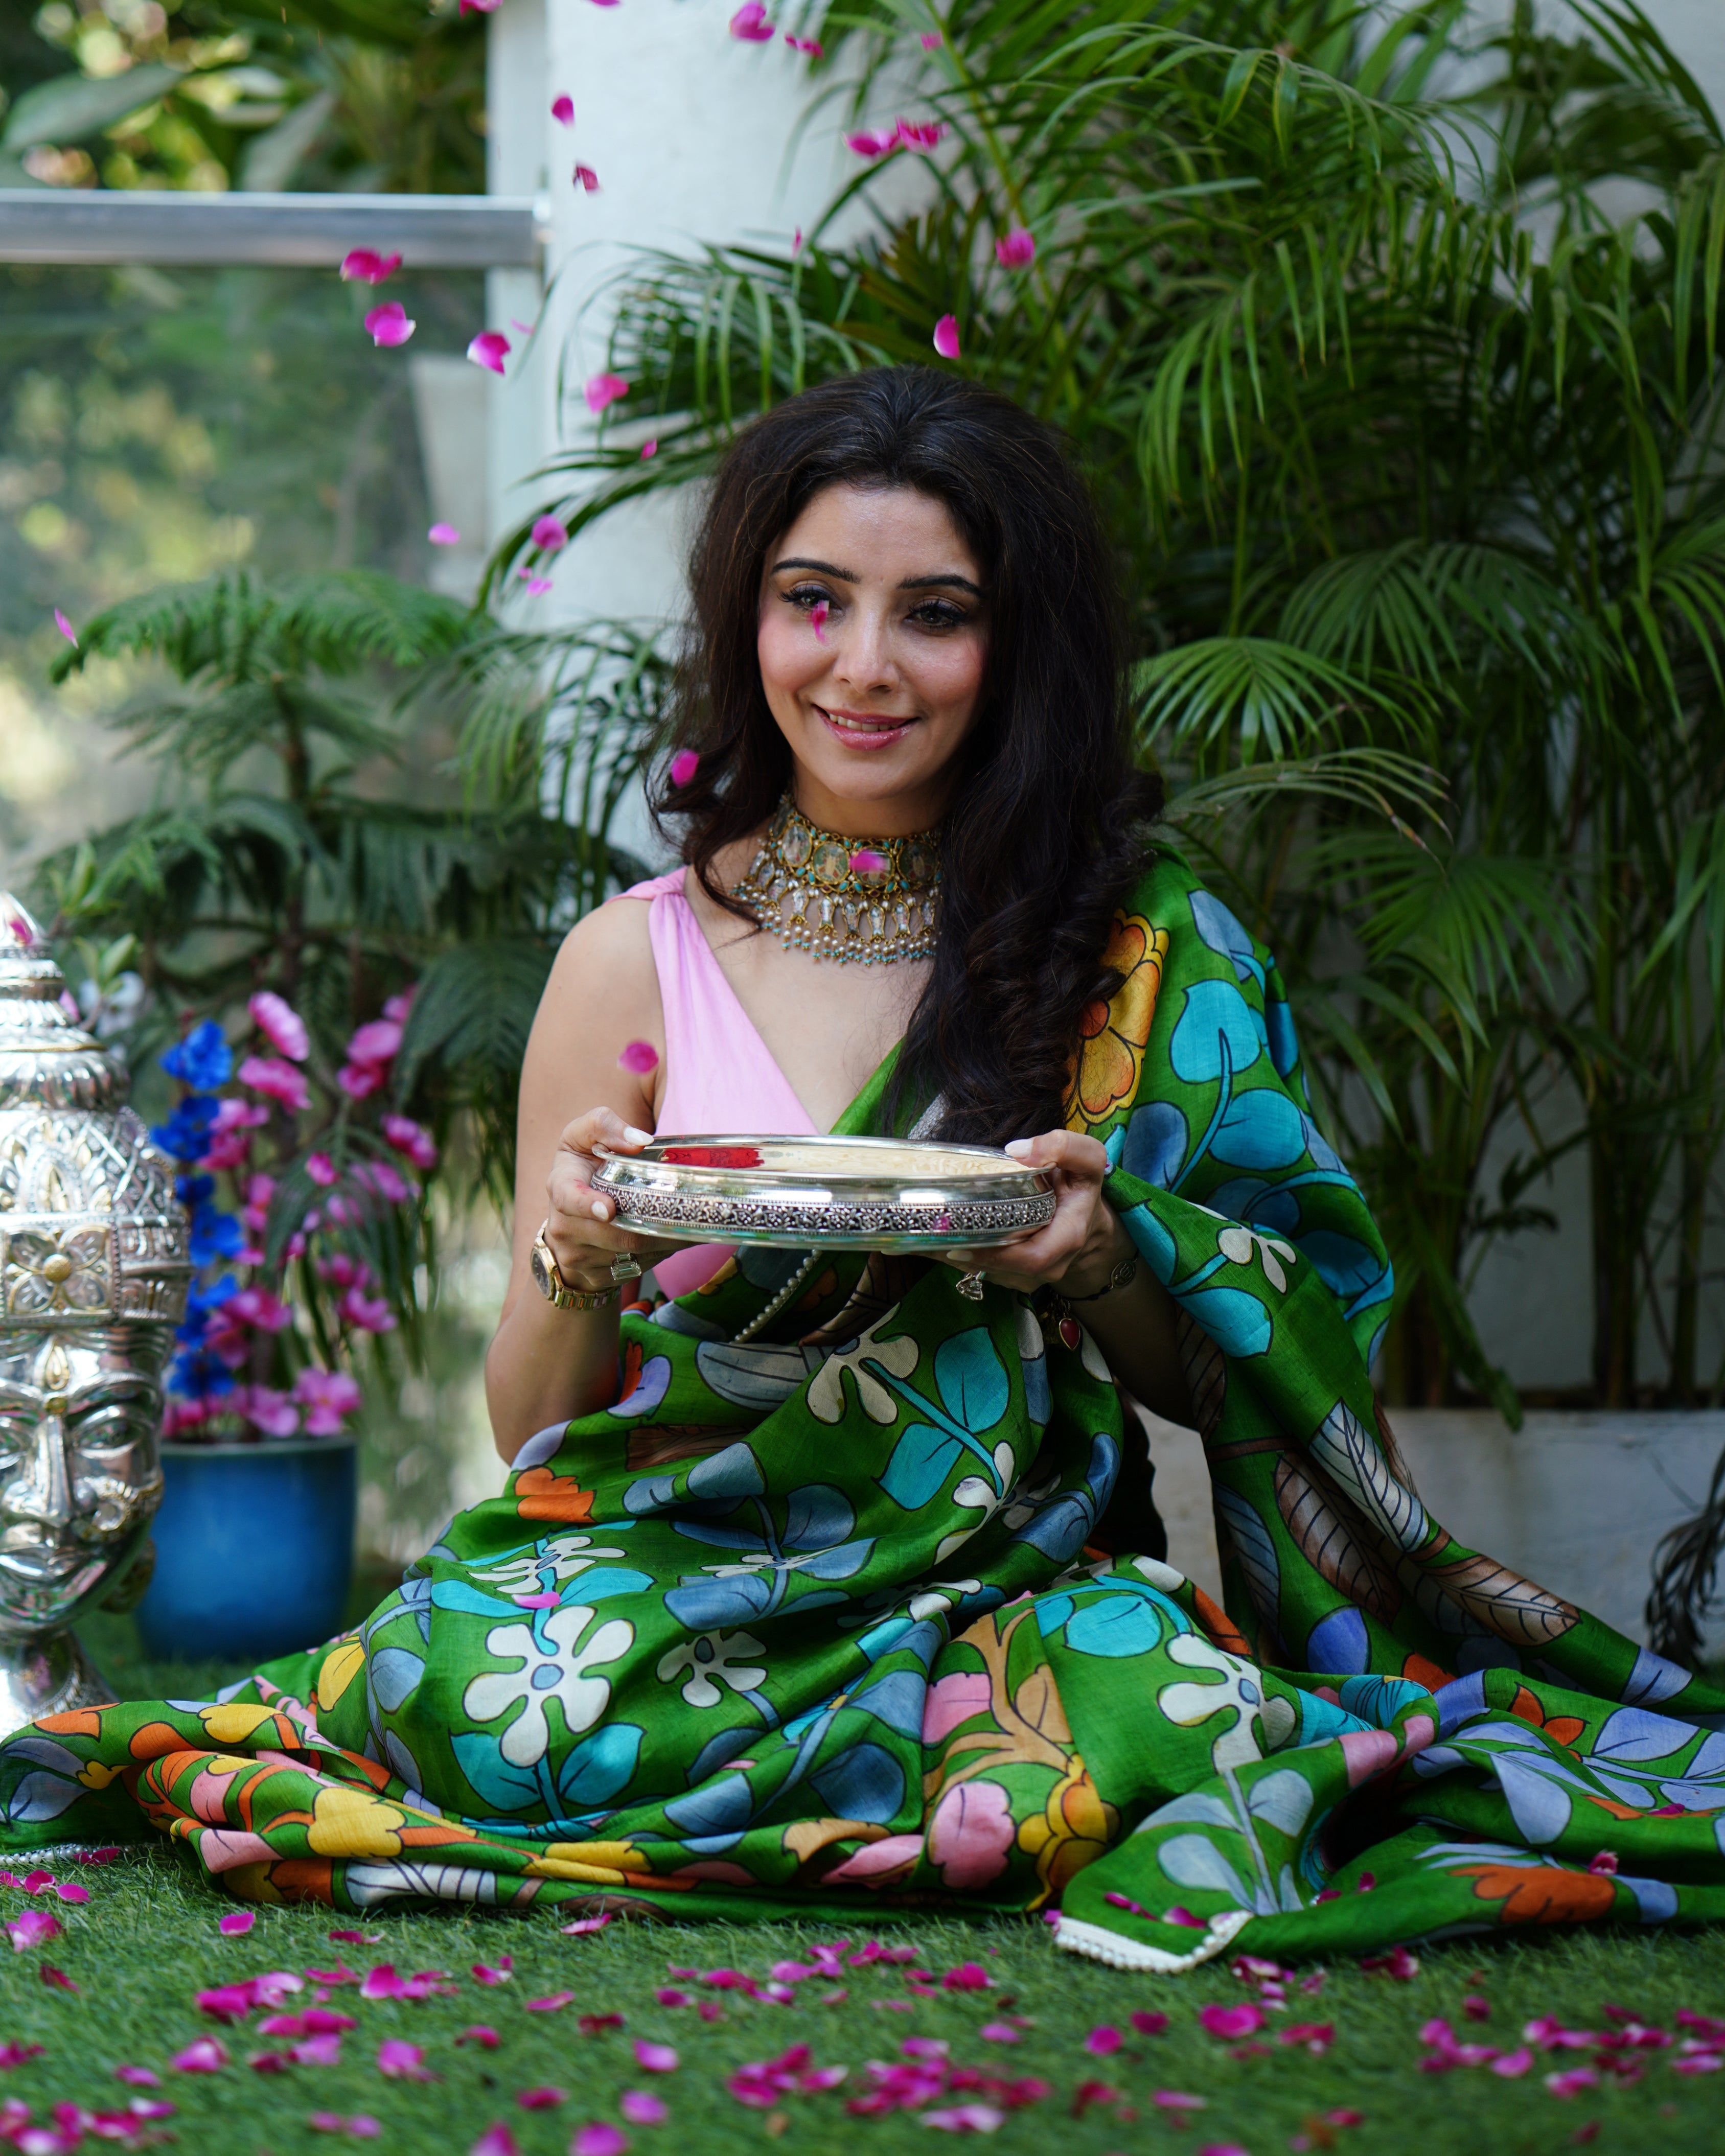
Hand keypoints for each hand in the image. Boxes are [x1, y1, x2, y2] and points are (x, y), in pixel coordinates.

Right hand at [543, 1110, 682, 1292]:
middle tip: (685, 1214)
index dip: (587, 1205)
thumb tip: (639, 1141)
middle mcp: (564, 1226)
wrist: (572, 1214)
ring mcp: (577, 1255)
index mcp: (560, 1185)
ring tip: (686, 1225)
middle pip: (612, 1235)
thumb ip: (605, 1125)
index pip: (567, 1198)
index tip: (609, 1208)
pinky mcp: (594, 1275)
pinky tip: (672, 1239)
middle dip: (650, 1226)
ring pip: (629, 1255)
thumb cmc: (583, 1165)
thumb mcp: (584, 1135)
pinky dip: (659, 1255)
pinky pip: (634, 1269)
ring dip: (662, 1242)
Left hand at [942, 1129, 1131, 1297]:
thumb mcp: (1085, 1157)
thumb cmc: (1079, 1184)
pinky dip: (958, 1257)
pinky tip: (932, 1242)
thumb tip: (1018, 1151)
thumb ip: (1062, 1146)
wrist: (1085, 1214)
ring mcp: (1032, 1275)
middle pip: (1003, 1269)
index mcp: (1068, 1237)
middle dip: (963, 1253)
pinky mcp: (1016, 1276)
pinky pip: (985, 1271)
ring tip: (919, 1238)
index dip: (997, 1255)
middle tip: (928, 1234)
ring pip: (988, 1273)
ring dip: (953, 1257)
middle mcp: (1051, 1264)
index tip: (961, 1243)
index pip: (1032, 1258)